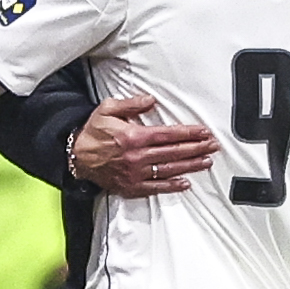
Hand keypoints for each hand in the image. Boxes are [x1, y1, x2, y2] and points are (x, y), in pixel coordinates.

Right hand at [71, 96, 217, 196]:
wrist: (76, 157)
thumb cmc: (93, 132)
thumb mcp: (108, 109)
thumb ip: (131, 104)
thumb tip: (150, 100)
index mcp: (134, 137)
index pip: (169, 135)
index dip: (189, 133)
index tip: (203, 132)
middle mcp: (137, 157)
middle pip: (174, 153)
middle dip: (197, 148)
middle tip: (213, 145)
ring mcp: (135, 174)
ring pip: (169, 170)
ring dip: (190, 166)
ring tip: (206, 162)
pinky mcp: (131, 187)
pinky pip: (156, 188)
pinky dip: (172, 186)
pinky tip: (185, 183)